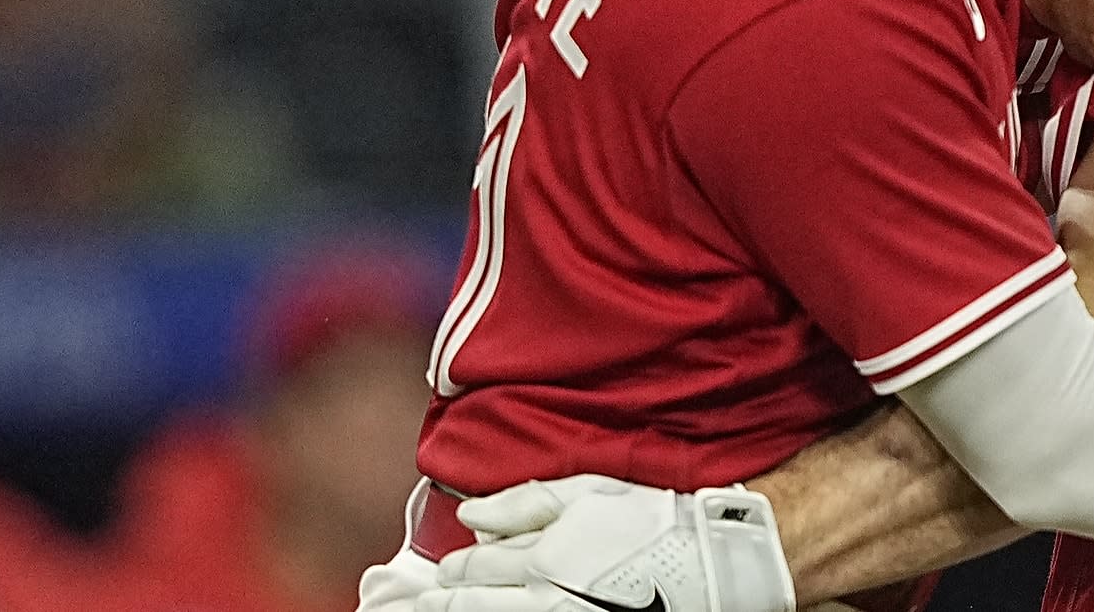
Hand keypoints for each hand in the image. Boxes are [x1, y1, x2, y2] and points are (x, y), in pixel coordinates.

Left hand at [423, 474, 796, 611]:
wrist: (716, 562)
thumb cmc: (658, 520)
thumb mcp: (591, 494)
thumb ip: (526, 503)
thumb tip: (469, 513)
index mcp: (541, 557)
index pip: (471, 570)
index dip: (441, 577)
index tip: (416, 581)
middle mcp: (541, 598)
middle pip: (464, 609)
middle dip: (419, 608)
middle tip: (377, 610)